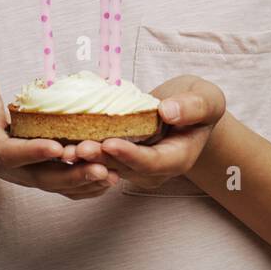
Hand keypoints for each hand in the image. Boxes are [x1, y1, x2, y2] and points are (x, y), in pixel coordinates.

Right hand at [0, 75, 121, 200]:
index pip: (11, 154)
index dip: (33, 152)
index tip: (56, 147)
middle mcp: (11, 168)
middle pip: (42, 177)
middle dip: (72, 174)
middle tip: (100, 167)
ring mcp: (27, 175)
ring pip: (58, 184)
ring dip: (86, 181)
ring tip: (113, 174)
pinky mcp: (40, 175)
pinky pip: (65, 186)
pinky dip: (88, 185)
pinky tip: (112, 178)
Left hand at [62, 76, 225, 190]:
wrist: (191, 112)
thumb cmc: (200, 104)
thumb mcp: (206, 100)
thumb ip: (192, 108)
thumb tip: (168, 112)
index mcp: (177, 158)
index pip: (151, 162)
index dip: (129, 155)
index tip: (109, 143)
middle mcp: (154, 169)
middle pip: (124, 168)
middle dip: (100, 159)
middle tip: (76, 149)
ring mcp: (137, 166)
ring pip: (109, 166)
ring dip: (86, 159)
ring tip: (64, 149)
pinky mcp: (122, 158)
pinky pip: (102, 157)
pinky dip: (85, 150)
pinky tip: (63, 142)